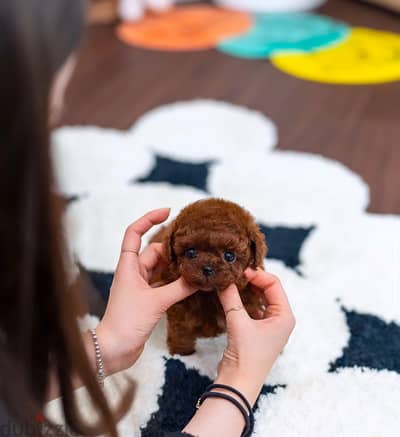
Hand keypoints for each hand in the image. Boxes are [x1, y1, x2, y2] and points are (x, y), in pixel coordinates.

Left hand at [96, 208, 194, 374]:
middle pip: (154, 250)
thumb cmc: (126, 323)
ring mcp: (140, 286)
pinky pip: (165, 283)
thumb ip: (180, 288)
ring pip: (161, 268)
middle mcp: (133, 272)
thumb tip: (202, 277)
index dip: (148, 219)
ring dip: (177, 265)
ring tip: (198, 261)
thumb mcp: (156, 302)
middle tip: (196, 245)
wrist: (114, 350)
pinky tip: (192, 282)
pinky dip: (177, 281)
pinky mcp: (147, 299)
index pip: (134, 233)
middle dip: (173, 247)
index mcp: (128, 266)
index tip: (168, 212)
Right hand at [216, 268, 294, 404]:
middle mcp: (280, 319)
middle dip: (252, 280)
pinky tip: (229, 296)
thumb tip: (223, 279)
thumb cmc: (246, 356)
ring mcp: (269, 325)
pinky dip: (241, 300)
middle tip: (234, 273)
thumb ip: (231, 298)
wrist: (238, 384)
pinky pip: (251, 308)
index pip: (274, 284)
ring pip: (259, 298)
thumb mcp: (238, 323)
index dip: (257, 274)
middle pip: (268, 289)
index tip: (239, 271)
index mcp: (284, 316)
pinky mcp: (256, 330)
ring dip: (246, 289)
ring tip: (230, 281)